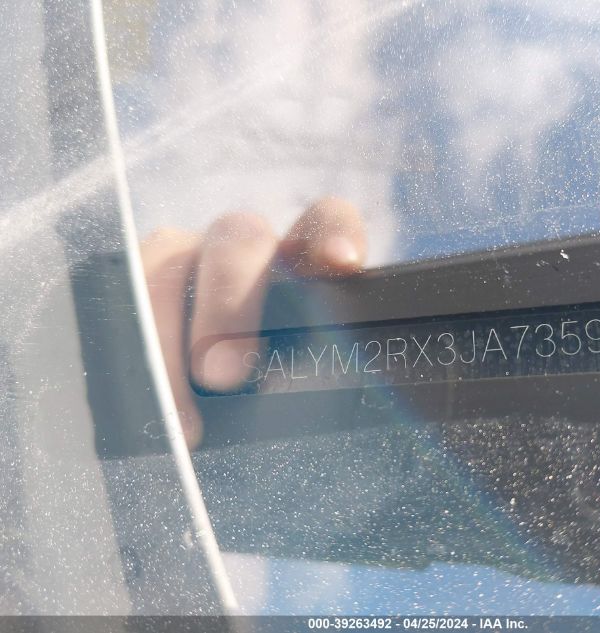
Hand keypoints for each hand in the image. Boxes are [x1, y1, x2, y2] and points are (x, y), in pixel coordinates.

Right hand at [140, 197, 366, 448]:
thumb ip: (321, 368)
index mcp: (300, 262)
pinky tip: (138, 401)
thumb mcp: (307, 376)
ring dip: (166, 340)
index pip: (323, 221)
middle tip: (225, 375)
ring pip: (167, 268)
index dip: (333, 232)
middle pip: (237, 239)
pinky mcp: (134, 288)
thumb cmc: (276, 393)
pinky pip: (120, 300)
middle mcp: (243, 251)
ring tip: (180, 418)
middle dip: (228, 301)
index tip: (342, 264)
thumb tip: (362, 414)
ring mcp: (183, 261)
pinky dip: (130, 352)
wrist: (208, 407)